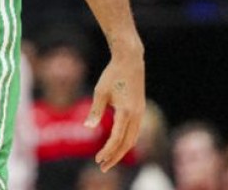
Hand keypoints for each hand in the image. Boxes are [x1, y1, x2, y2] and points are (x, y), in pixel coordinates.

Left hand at [86, 47, 145, 172]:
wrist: (130, 60)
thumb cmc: (112, 74)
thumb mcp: (100, 91)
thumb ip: (95, 110)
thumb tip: (87, 128)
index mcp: (126, 111)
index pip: (117, 138)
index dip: (107, 151)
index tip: (97, 160)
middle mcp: (136, 114)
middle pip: (127, 143)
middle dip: (115, 157)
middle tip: (102, 167)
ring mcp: (140, 113)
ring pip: (133, 139)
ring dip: (121, 151)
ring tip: (109, 160)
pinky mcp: (140, 110)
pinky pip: (135, 131)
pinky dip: (127, 142)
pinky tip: (117, 145)